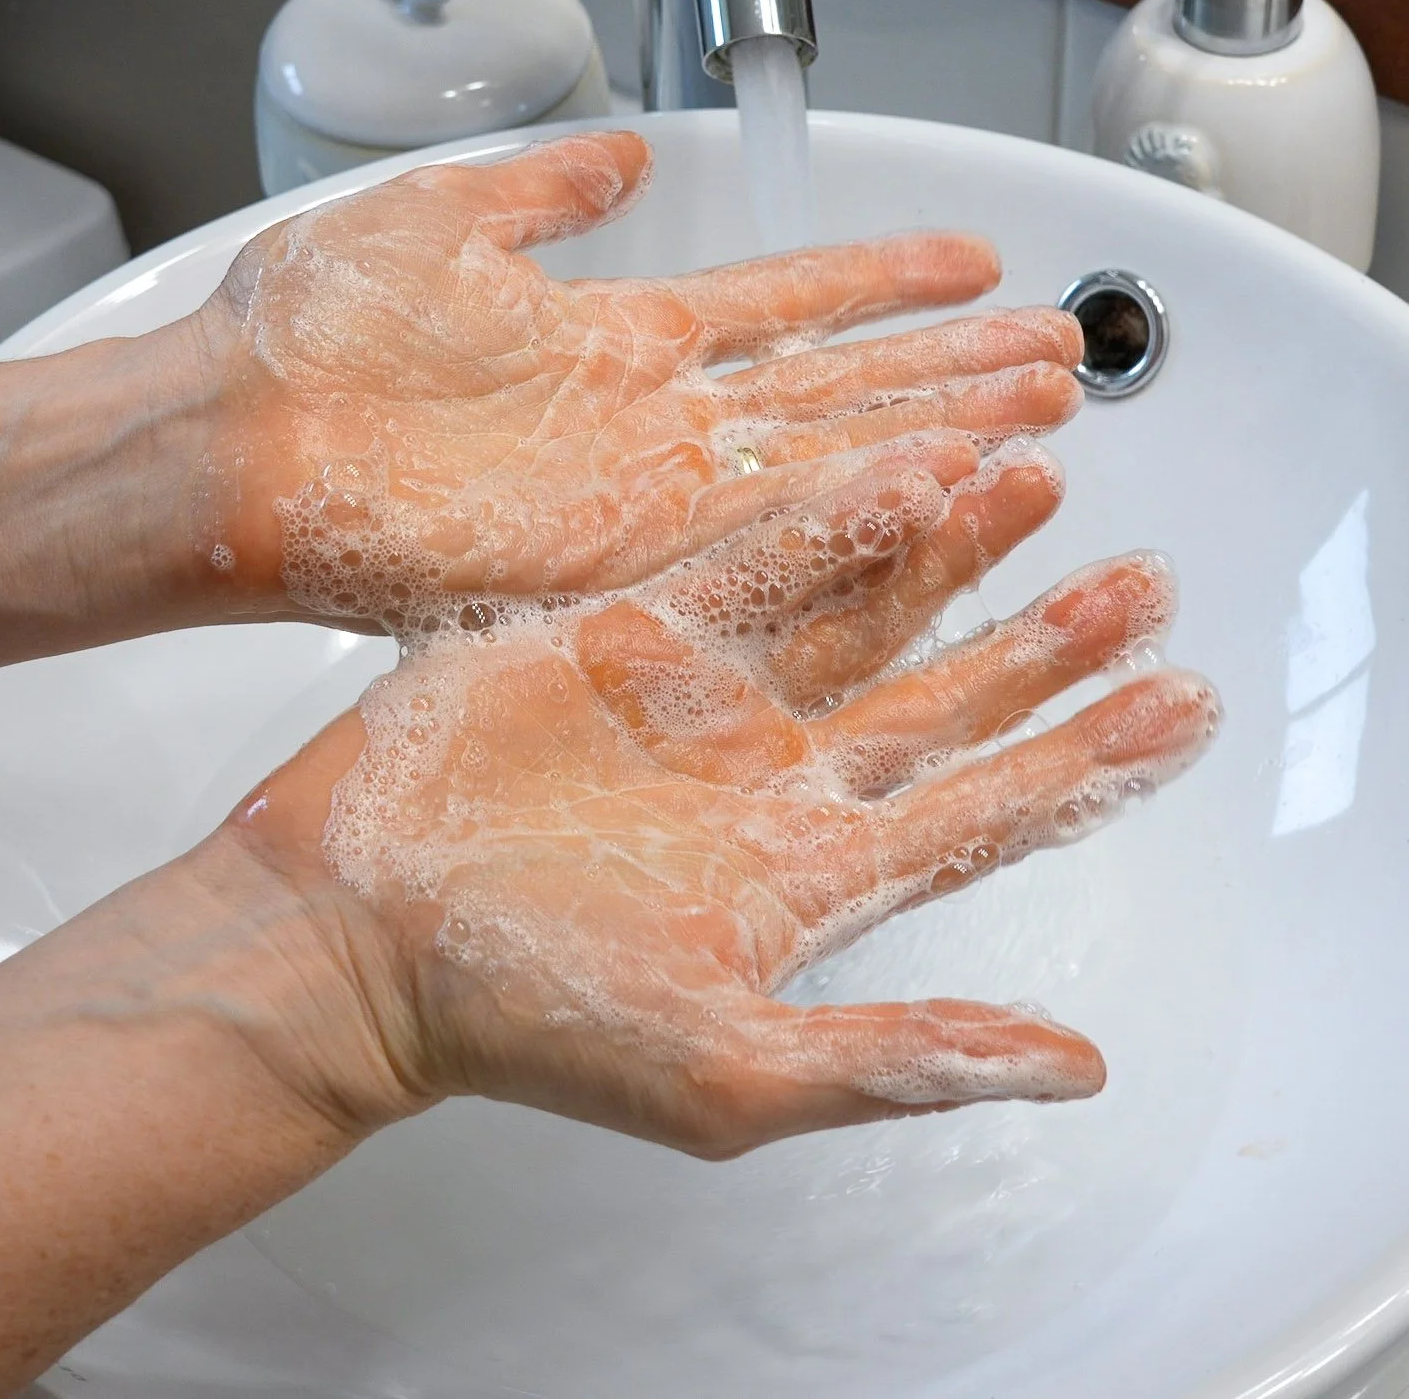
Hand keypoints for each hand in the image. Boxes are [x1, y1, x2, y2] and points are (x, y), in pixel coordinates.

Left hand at [0, 129, 1084, 680]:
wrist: (227, 446)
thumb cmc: (307, 338)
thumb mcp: (441, 220)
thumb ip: (544, 187)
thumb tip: (614, 147)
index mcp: (617, 336)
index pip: (787, 299)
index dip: (882, 277)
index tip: (969, 258)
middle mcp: (652, 421)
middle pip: (838, 385)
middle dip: (952, 365)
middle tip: (1058, 348)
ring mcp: (646, 489)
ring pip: (831, 453)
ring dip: (943, 430)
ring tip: (1048, 406)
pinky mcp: (626, 554)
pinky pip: (770, 526)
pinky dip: (866, 503)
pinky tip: (957, 479)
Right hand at [230, 450, 1217, 1157]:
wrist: (359, 926)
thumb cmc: (529, 1016)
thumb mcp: (729, 1070)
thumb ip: (905, 1061)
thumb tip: (1074, 1070)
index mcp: (811, 879)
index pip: (987, 810)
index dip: (1087, 757)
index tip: (1180, 700)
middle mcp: (774, 780)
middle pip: (946, 696)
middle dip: (1046, 637)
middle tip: (1141, 576)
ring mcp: (706, 699)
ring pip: (864, 607)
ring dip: (956, 552)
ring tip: (1041, 480)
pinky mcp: (630, 630)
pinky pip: (752, 556)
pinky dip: (833, 514)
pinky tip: (909, 468)